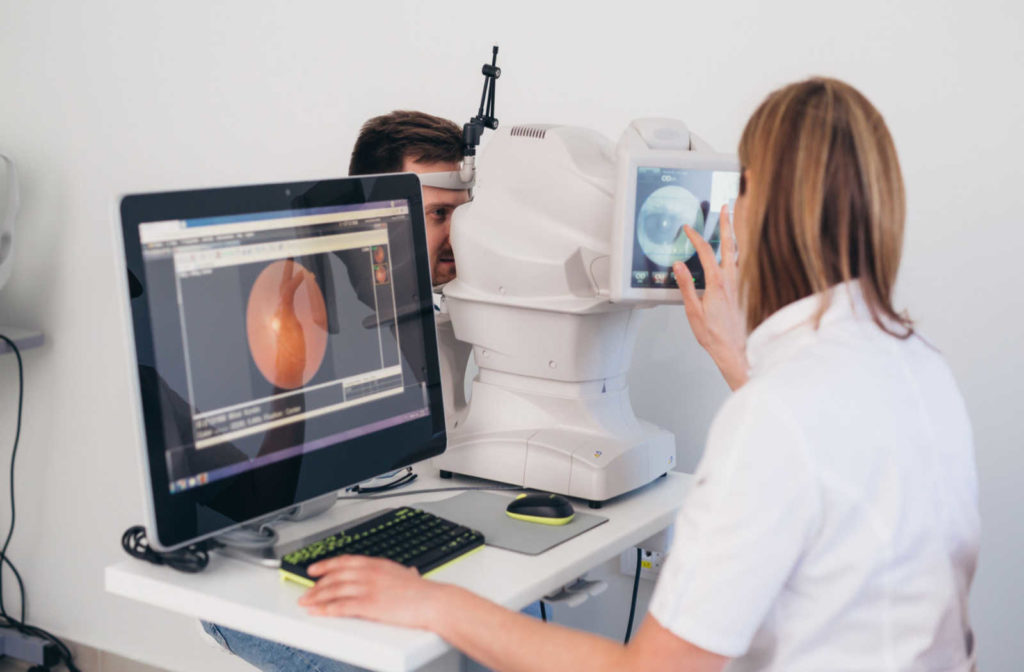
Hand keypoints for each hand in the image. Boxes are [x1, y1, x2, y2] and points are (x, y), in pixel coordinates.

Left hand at [298, 556, 451, 628]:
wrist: (433, 602)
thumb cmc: (425, 591)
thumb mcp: (410, 575)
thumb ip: (404, 572)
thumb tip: (410, 571)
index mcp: (377, 564)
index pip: (344, 561)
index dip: (326, 564)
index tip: (314, 568)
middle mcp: (369, 573)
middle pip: (335, 576)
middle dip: (317, 584)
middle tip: (306, 591)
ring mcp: (368, 588)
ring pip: (334, 590)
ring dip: (316, 597)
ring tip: (306, 602)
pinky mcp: (368, 604)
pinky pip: (341, 606)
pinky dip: (325, 609)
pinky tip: (318, 612)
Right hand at [673, 205, 748, 390]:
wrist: (734, 349)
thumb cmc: (714, 335)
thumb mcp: (693, 310)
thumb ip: (686, 286)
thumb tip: (678, 266)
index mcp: (717, 282)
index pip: (706, 251)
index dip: (696, 237)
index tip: (688, 228)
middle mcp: (731, 280)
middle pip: (729, 244)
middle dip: (727, 223)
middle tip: (727, 206)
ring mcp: (739, 284)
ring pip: (738, 252)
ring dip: (735, 234)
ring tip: (733, 220)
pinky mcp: (743, 290)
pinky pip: (741, 264)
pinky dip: (738, 251)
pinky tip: (736, 250)